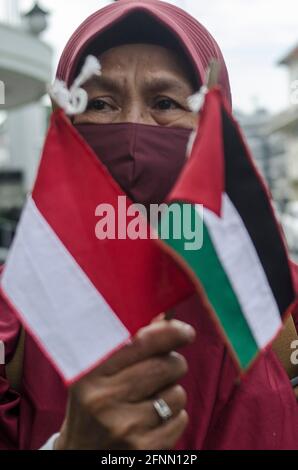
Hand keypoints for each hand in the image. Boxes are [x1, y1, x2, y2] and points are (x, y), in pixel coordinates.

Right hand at [55, 318, 195, 449]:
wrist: (81, 454)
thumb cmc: (95, 402)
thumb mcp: (99, 371)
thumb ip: (129, 343)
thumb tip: (165, 315)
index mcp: (90, 372)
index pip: (142, 341)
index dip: (170, 332)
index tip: (186, 331)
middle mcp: (103, 398)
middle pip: (166, 365)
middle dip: (174, 364)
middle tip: (166, 368)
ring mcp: (123, 427)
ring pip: (177, 394)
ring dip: (172, 393)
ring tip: (151, 399)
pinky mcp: (142, 449)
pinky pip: (180, 420)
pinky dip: (174, 418)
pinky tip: (154, 421)